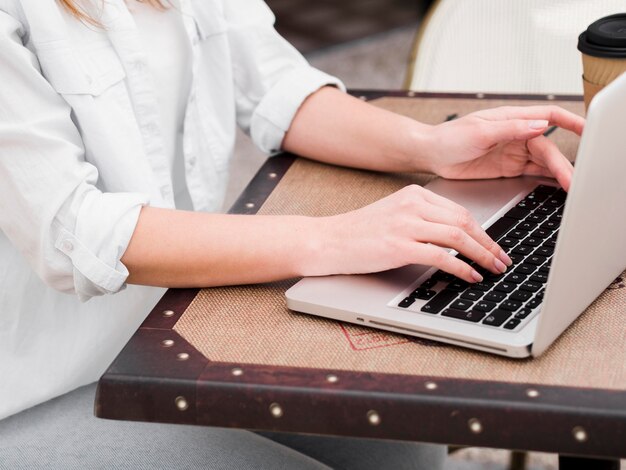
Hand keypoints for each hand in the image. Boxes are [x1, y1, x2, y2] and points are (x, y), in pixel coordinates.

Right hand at [311, 185, 511, 282]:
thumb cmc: (357, 233)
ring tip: (493, 269)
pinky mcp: (398, 246)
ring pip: (457, 236)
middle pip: (464, 221)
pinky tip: (470, 276)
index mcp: (413, 194)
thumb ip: (422, 219)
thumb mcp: (393, 215)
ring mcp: (405, 224)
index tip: (493, 246)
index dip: (483, 231)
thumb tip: (454, 237)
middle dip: (488, 243)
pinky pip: (440, 255)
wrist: (327, 240)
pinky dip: (461, 267)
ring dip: (481, 255)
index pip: (459, 210)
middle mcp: (411, 205)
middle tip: (502, 260)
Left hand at [428, 106, 584, 190]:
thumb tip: (539, 125)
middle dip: (563, 163)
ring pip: (543, 162)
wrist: (431, 154)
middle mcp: (517, 134)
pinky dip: (546, 179)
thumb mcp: (479, 131)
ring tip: (570, 186)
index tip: (587, 130)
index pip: (549, 116)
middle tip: (572, 180)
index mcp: (512, 119)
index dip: (571, 121)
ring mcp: (513, 152)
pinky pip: (533, 172)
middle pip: (548, 147)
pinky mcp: (508, 167)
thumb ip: (510, 129)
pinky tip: (558, 185)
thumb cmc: (449, 137)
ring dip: (558, 173)